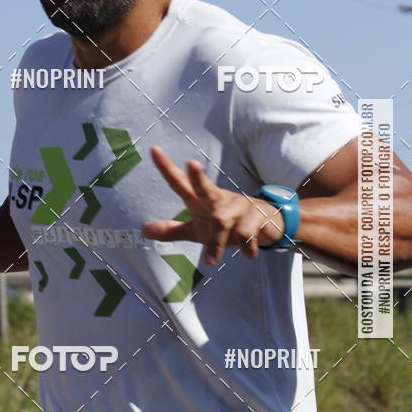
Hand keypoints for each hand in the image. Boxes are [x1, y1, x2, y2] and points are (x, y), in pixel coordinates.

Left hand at [142, 147, 282, 265]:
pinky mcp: (256, 221)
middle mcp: (219, 200)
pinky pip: (248, 236)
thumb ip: (172, 230)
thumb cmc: (225, 223)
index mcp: (202, 200)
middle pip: (206, 188)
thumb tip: (144, 230)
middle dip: (199, 177)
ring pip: (224, 223)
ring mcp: (238, 209)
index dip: (167, 167)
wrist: (267, 222)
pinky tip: (248, 256)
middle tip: (192, 164)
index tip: (153, 149)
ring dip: (217, 242)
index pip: (181, 183)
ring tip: (210, 262)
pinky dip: (247, 247)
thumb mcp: (197, 229)